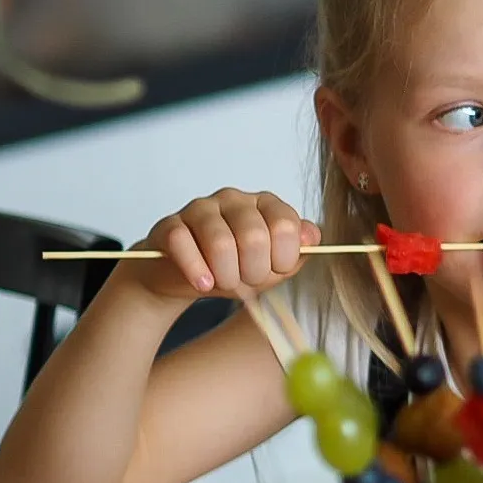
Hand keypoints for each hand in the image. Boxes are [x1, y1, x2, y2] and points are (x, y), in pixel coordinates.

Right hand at [125, 189, 320, 301]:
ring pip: (220, 243)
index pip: (286, 226)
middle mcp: (234, 199)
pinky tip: (203, 284)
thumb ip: (298, 252)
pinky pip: (184, 245)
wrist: (186, 278)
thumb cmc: (235, 268)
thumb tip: (311, 237)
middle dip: (253, 272)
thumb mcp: (273, 267)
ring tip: (224, 284)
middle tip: (246, 281)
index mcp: (265, 204)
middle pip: (254, 236)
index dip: (283, 259)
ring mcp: (200, 208)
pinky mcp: (171, 225)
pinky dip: (197, 272)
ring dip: (226, 276)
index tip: (274, 270)